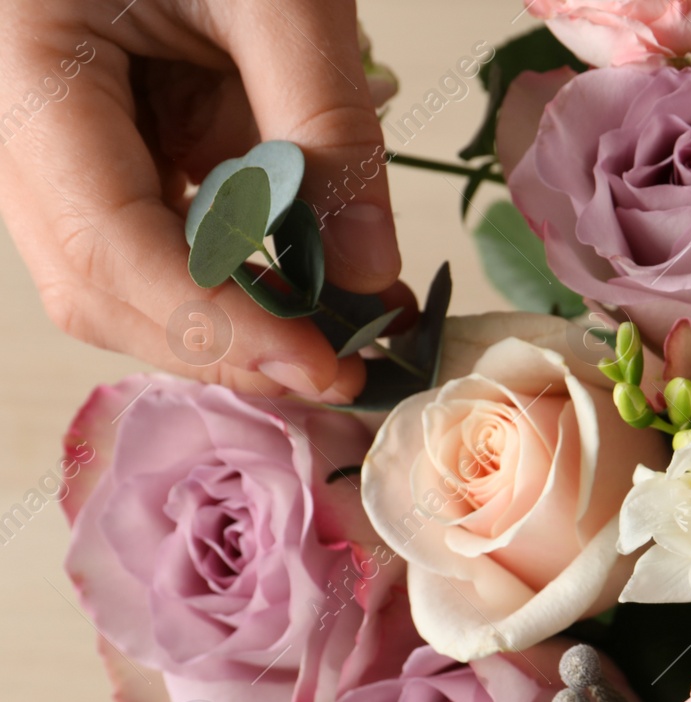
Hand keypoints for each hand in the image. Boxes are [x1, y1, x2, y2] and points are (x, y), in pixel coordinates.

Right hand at [0, 0, 399, 400]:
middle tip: (349, 368)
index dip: (216, 325)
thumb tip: (373, 274)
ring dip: (241, 321)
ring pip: (129, 278)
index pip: (105, 243)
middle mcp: (16, 117)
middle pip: (99, 285)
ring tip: (353, 331)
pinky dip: (248, 275)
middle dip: (226, 343)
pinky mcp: (114, 142)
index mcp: (23, 62)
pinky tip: (326, 286)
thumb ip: (325, 122)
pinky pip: (167, 236)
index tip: (326, 366)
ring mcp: (59, 137)